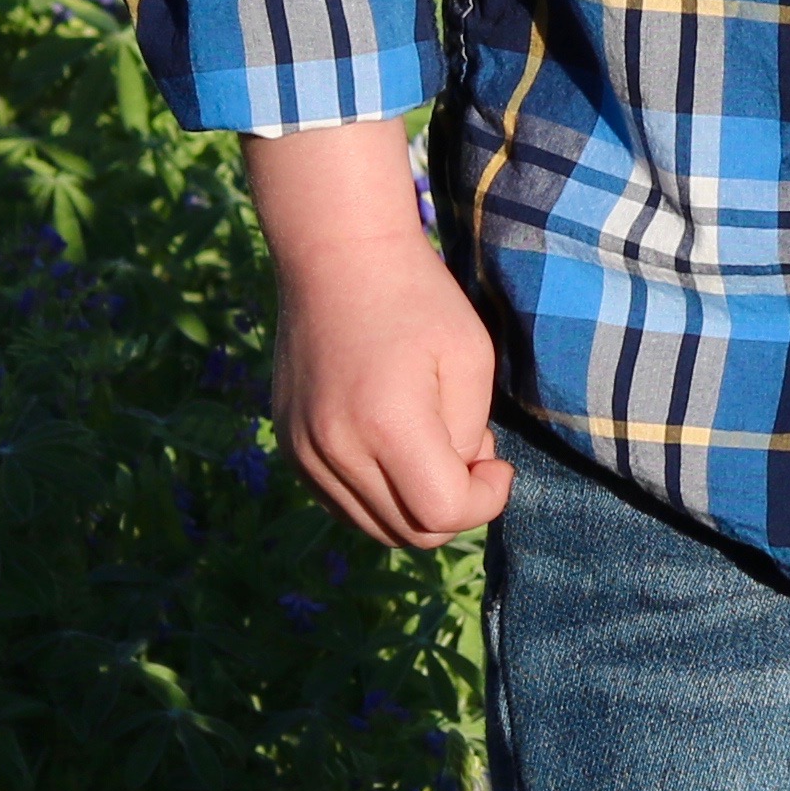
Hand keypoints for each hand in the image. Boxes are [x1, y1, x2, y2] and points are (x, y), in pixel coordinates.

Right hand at [247, 119, 514, 546]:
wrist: (335, 256)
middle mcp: (334, 449)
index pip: (443, 514)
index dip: (486, 501)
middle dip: (455, 508)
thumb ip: (469, 433)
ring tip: (431, 443)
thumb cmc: (418, 298)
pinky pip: (345, 506)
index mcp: (386, 425)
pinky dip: (381, 497)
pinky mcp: (291, 448)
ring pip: (376, 528)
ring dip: (417, 505)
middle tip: (469, 451)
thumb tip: (456, 477)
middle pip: (410, 534)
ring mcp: (304, 452)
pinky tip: (397, 447)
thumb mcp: (471, 357)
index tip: (498, 462)